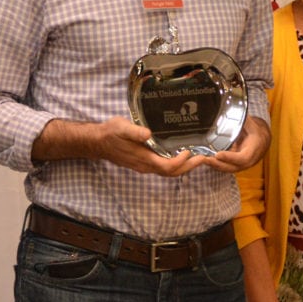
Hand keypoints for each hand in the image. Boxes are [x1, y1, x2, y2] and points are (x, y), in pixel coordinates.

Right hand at [32, 116, 205, 176]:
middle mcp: (146, 166)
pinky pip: (163, 167)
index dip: (182, 163)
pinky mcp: (144, 162)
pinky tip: (180, 153)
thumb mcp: (121, 127)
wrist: (97, 142)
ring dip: (184, 166)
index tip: (192, 152)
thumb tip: (147, 134)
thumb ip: (134, 131)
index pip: (168, 167)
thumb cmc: (110, 133)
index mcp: (144, 159)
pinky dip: (175, 164)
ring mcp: (145, 166)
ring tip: (197, 157)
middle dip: (189, 167)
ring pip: (169, 172)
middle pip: (172, 173)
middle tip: (204, 158)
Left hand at [202, 117, 269, 172]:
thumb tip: (231, 108)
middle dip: (218, 164)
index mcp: (253, 150)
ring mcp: (240, 165)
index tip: (218, 154)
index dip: (230, 157)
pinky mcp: (234, 164)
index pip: (242, 158)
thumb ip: (241, 119)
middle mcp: (247, 161)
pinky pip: (224, 167)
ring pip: (227, 168)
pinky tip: (204, 159)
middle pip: (232, 167)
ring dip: (214, 165)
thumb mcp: (251, 124)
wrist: (261, 141)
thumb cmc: (255, 131)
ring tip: (201, 159)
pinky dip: (214, 164)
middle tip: (205, 158)